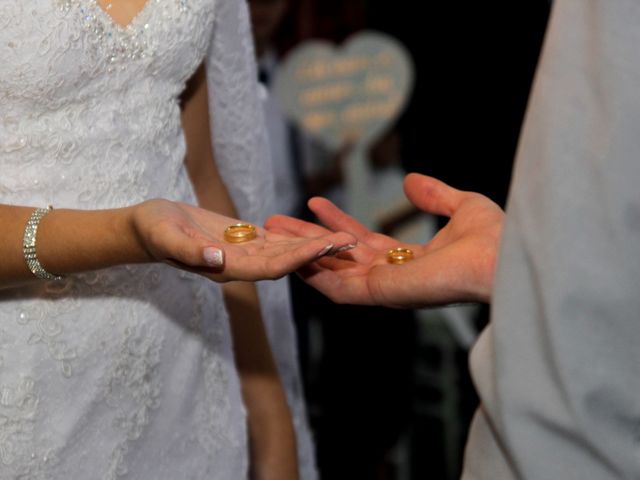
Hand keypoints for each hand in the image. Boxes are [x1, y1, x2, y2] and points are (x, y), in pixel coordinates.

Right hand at [131, 199, 355, 281]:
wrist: (147, 227)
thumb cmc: (152, 230)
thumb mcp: (166, 236)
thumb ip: (190, 251)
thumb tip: (217, 260)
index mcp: (226, 268)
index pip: (269, 266)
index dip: (296, 258)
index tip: (321, 248)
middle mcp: (240, 265)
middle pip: (285, 261)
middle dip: (316, 252)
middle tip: (349, 242)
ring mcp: (243, 253)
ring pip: (284, 251)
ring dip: (313, 245)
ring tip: (343, 237)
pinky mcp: (242, 239)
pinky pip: (275, 240)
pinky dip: (297, 236)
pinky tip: (317, 230)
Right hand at [265, 174, 503, 306]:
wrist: (502, 258)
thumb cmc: (493, 238)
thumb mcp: (462, 205)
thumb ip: (434, 196)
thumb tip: (411, 181)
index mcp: (411, 260)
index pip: (364, 242)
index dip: (338, 221)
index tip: (315, 201)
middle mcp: (393, 276)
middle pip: (339, 257)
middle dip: (308, 237)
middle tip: (278, 220)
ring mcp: (384, 288)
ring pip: (331, 271)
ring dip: (302, 251)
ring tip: (274, 230)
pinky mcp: (379, 293)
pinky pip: (337, 287)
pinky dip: (314, 273)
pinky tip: (294, 254)